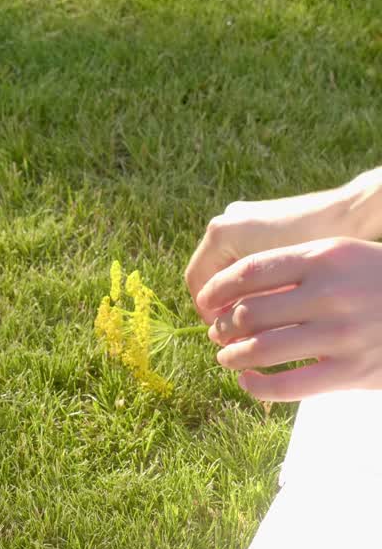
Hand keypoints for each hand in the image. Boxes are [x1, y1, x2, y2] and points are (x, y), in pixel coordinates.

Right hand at [185, 186, 366, 316]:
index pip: (198, 281)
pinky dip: (250, 275)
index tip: (225, 334)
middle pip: (211, 272)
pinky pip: (242, 252)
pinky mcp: (258, 218)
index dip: (207, 311)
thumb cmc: (316, 251)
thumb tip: (235, 335)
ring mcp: (241, 217)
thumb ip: (250, 306)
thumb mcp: (280, 286)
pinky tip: (270, 292)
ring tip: (255, 313)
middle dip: (222, 302)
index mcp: (222, 234)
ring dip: (237, 290)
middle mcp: (225, 221)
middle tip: (238, 329)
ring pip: (227, 264)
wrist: (351, 213)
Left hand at [197, 238, 381, 400]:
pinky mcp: (352, 370)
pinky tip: (247, 381)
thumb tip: (231, 294)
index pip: (249, 272)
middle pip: (249, 313)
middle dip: (222, 326)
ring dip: (232, 355)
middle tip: (216, 332)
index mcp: (324, 257)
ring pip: (261, 349)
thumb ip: (292, 269)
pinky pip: (288, 386)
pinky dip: (257, 387)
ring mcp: (343, 333)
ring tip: (226, 356)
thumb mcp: (340, 256)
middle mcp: (332, 293)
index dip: (216, 290)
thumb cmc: (375, 279)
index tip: (204, 301)